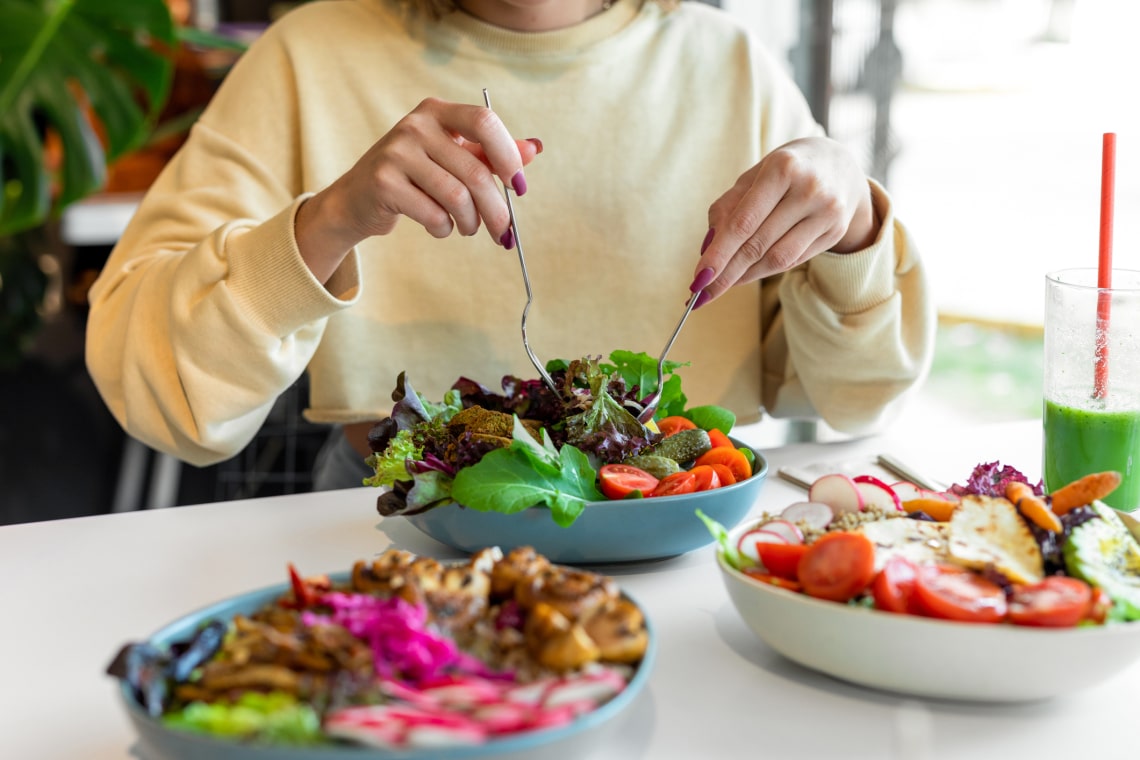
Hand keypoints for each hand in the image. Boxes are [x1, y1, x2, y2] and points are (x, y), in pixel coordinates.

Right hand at [295, 98, 540, 282]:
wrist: (358, 198)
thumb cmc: (415, 176)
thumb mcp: (453, 157)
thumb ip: (490, 154)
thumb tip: (534, 149)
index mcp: (438, 111)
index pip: (484, 121)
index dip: (507, 155)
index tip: (518, 186)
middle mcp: (416, 125)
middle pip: (474, 170)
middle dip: (496, 209)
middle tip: (504, 233)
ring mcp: (397, 152)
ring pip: (456, 196)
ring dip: (471, 222)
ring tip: (469, 228)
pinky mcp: (384, 182)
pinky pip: (433, 214)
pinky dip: (444, 229)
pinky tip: (440, 227)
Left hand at [691, 137, 876, 304]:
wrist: (840, 165)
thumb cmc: (785, 170)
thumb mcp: (753, 176)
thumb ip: (727, 208)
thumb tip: (707, 249)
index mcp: (783, 168)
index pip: (743, 223)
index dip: (718, 254)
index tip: (698, 278)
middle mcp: (809, 190)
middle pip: (758, 244)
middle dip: (726, 273)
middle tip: (702, 294)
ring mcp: (827, 212)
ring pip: (778, 259)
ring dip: (745, 276)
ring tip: (722, 284)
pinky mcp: (835, 231)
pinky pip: (793, 260)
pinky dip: (765, 270)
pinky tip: (747, 274)